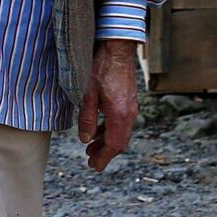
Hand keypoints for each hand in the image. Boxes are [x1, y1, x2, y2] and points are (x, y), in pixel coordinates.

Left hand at [78, 39, 140, 170]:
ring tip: (90, 147)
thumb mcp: (87, 94)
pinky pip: (121, 122)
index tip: (93, 167)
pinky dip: (110, 130)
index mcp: (120, 116)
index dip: (103, 158)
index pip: (114, 145)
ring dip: (106, 141)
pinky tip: (98, 129)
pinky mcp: (129, 101)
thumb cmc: (100, 68)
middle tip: (90, 161)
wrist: (117, 49)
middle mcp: (129, 115)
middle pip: (119, 142)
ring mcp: (131, 108)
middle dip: (105, 153)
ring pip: (120, 132)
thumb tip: (85, 139)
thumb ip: (87, 118)